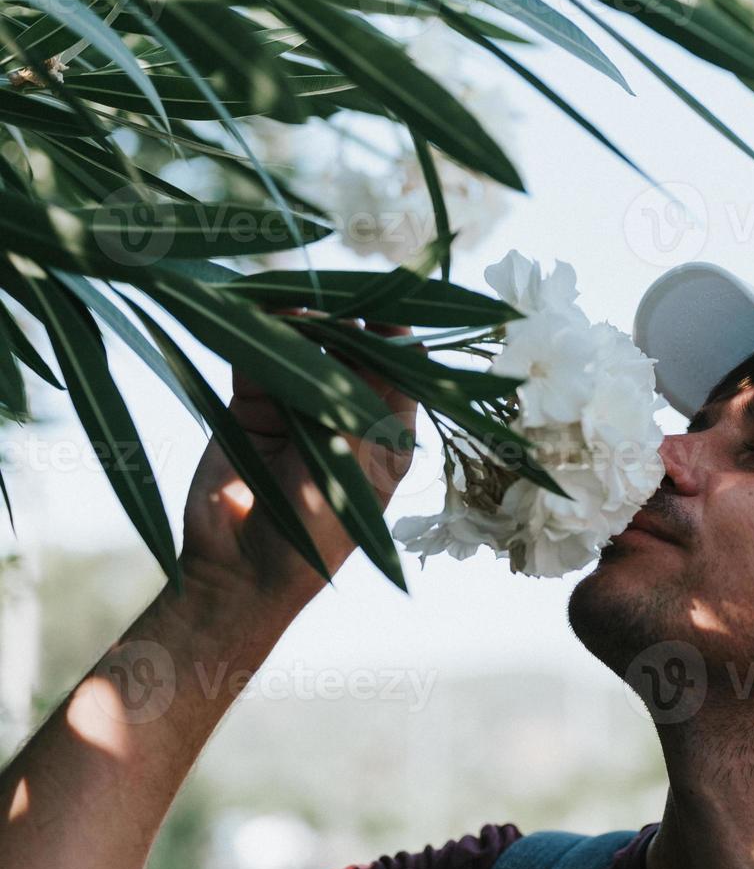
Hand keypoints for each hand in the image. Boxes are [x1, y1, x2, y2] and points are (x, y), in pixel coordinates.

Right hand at [178, 319, 417, 612]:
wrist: (239, 571)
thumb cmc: (314, 532)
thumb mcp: (346, 466)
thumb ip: (353, 403)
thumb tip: (374, 340)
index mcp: (387, 434)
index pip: (399, 371)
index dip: (395, 338)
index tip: (386, 307)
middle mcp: (345, 413)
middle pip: (351, 351)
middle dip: (345, 321)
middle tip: (333, 297)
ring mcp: (297, 406)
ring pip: (304, 348)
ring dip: (300, 321)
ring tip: (296, 301)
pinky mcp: (251, 404)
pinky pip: (257, 358)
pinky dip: (257, 332)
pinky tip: (259, 311)